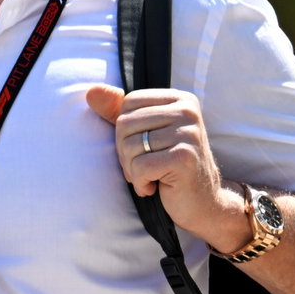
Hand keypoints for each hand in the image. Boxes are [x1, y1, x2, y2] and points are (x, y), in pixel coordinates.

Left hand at [85, 84, 245, 248]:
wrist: (203, 203)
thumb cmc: (168, 166)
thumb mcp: (143, 134)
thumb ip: (117, 111)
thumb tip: (91, 90)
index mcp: (179, 99)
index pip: (127, 104)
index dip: (124, 131)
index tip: (142, 149)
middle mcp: (188, 111)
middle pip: (125, 124)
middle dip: (125, 152)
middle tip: (145, 168)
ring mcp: (189, 133)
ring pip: (130, 146)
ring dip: (134, 170)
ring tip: (152, 176)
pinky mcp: (185, 158)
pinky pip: (140, 167)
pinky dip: (140, 182)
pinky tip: (155, 187)